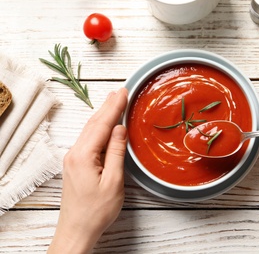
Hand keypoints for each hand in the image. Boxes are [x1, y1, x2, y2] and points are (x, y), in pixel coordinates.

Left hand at [48, 88, 127, 253]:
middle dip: (108, 106)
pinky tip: (105, 124)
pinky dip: (99, 128)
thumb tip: (120, 129)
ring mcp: (73, 158)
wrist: (77, 229)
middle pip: (94, 124)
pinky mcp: (75, 164)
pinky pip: (88, 139)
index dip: (114, 107)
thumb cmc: (96, 211)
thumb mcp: (113, 182)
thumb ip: (116, 152)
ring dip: (103, 115)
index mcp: (83, 156)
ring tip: (114, 102)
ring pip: (90, 130)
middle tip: (120, 91)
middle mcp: (74, 153)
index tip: (124, 92)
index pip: (102, 125)